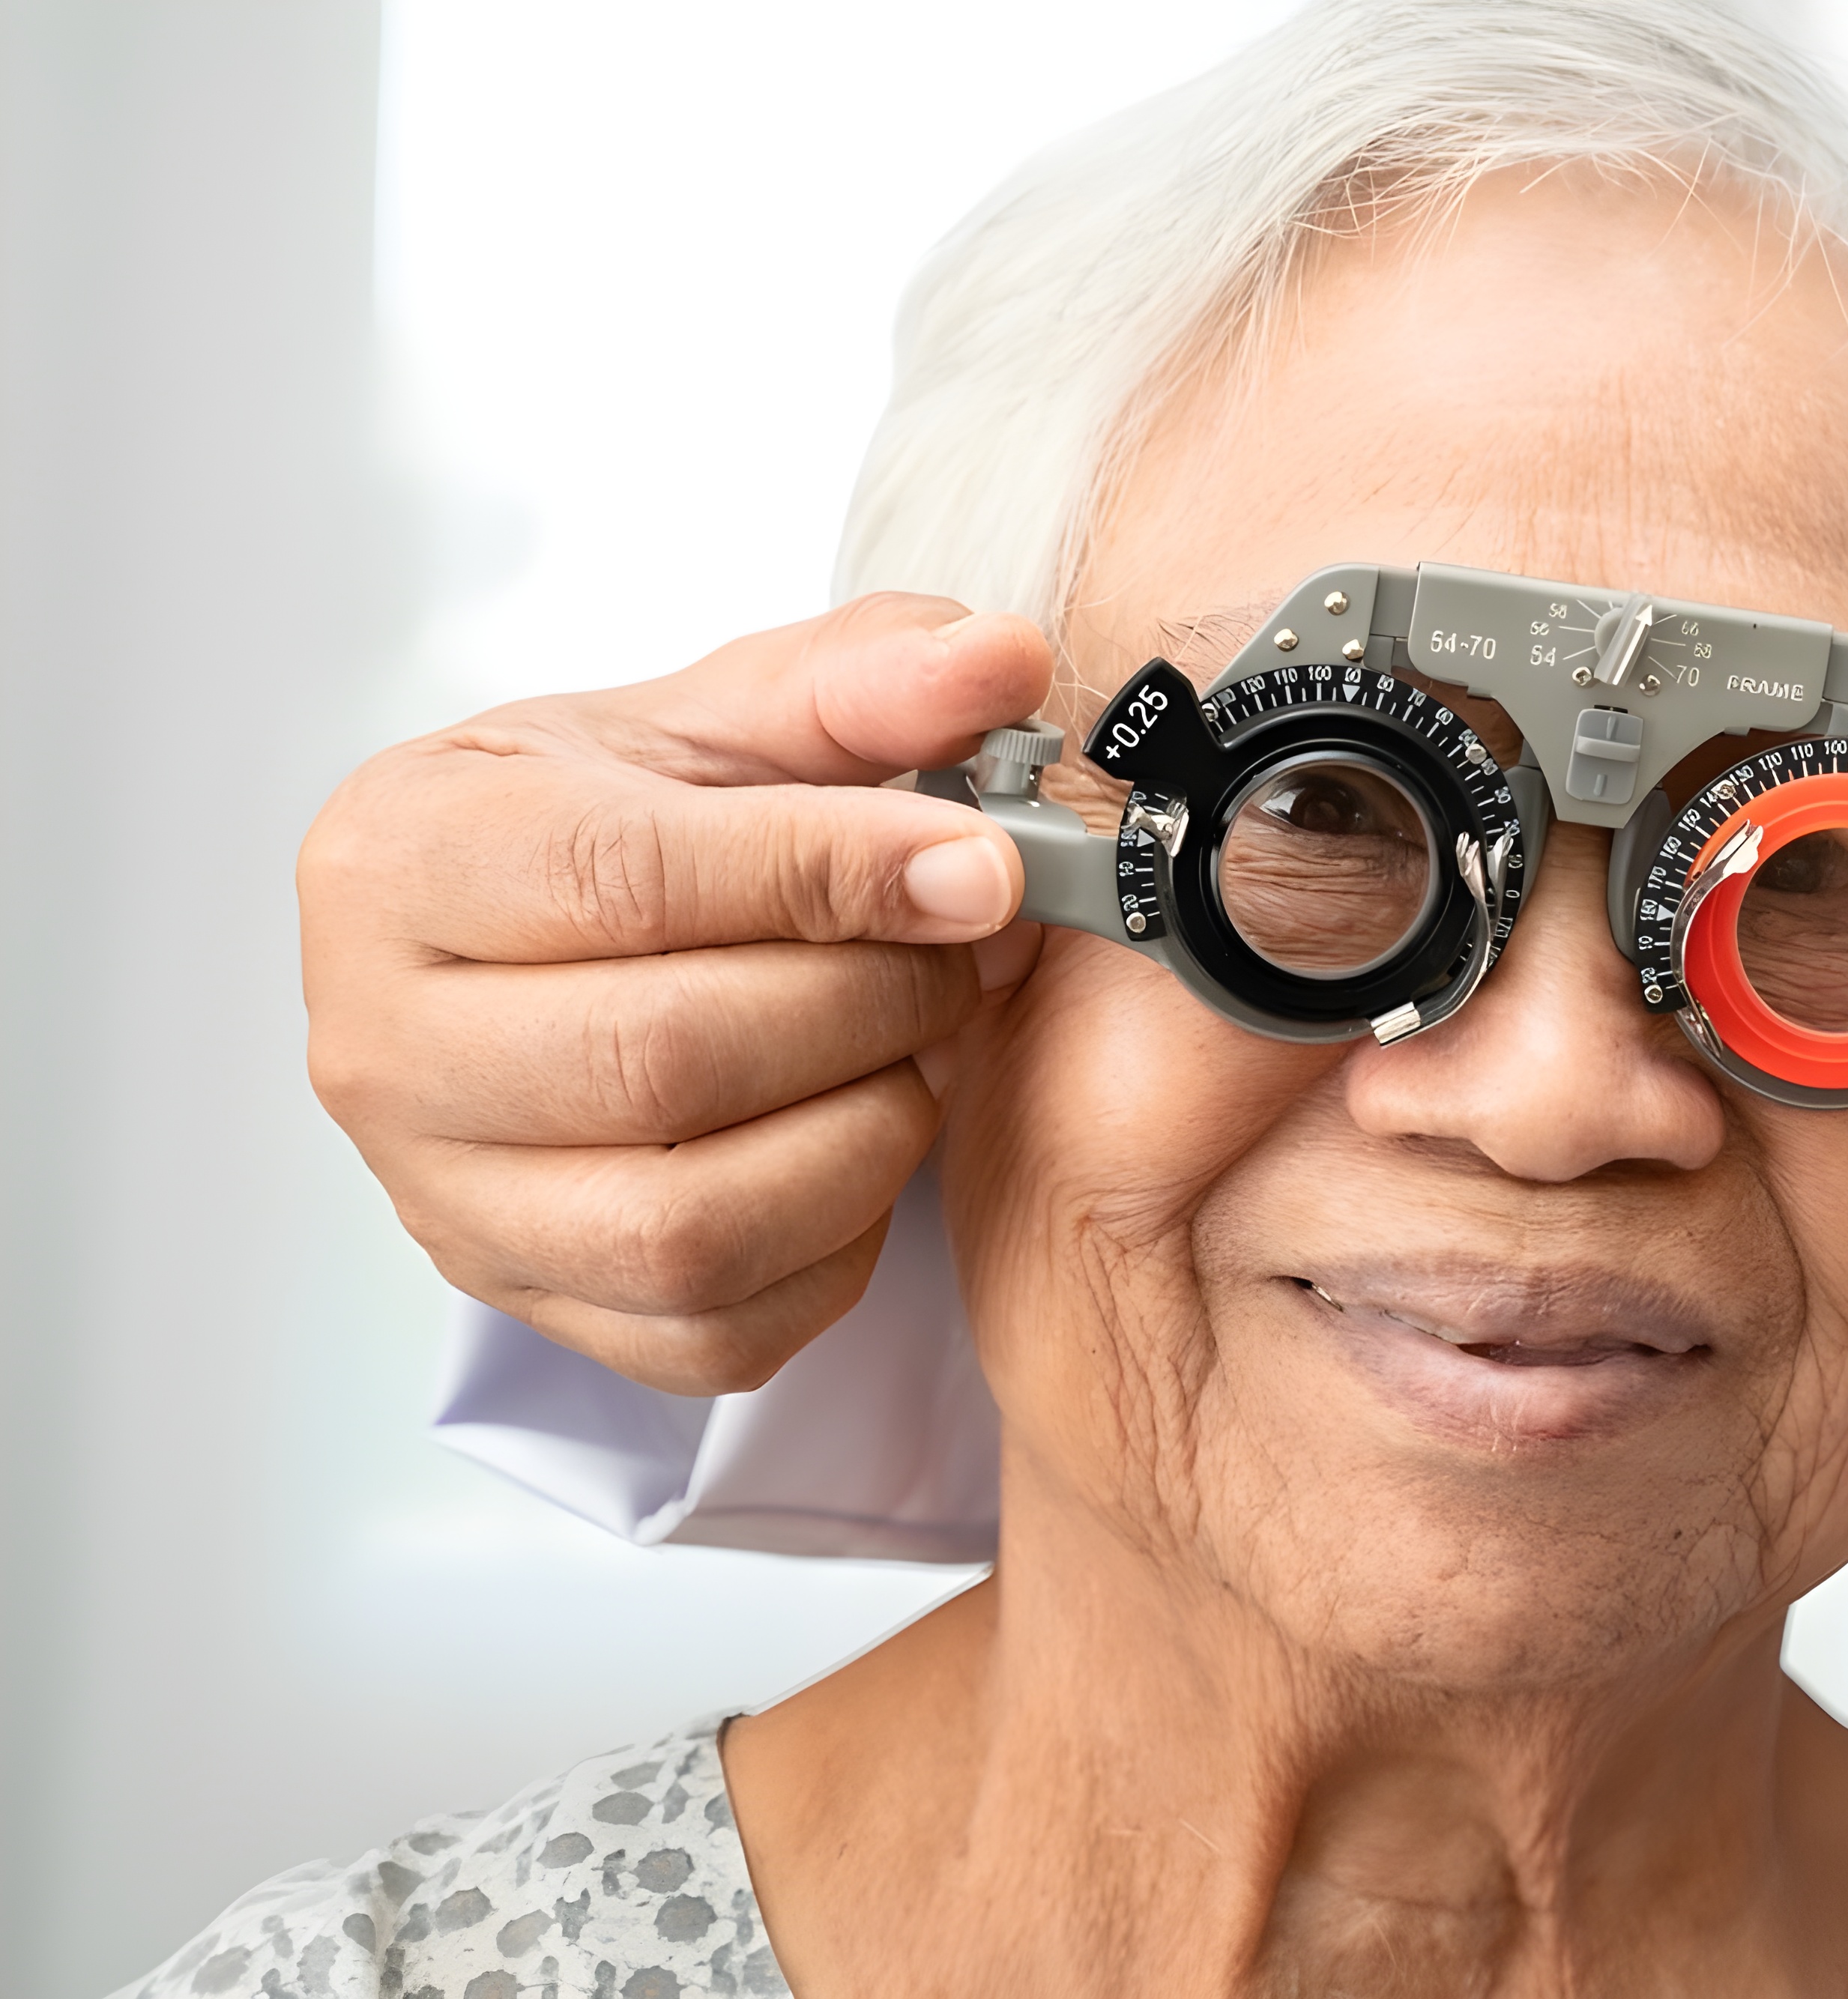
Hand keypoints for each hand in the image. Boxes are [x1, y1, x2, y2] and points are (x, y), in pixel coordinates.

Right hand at [300, 594, 1052, 1393]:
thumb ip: (862, 680)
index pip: (627, 881)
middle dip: (866, 1004)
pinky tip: (854, 1147)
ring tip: (908, 1050)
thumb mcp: (720, 719)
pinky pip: (713, 1333)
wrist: (533, 942)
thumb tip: (1000, 659)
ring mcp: (444, 1198)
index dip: (831, 875)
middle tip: (960, 954)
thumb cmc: (616, 821)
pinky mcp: (527, 1306)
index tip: (981, 866)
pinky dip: (833, 1250)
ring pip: (688, 1225)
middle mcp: (383, 1045)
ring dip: (862, 1137)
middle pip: (662, 1060)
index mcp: (405, 860)